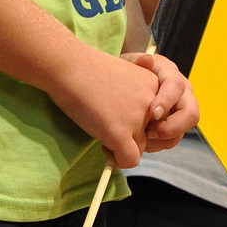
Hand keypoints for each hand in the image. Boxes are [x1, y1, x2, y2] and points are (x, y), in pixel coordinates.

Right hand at [53, 50, 160, 168]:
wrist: (69, 67)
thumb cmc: (88, 68)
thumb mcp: (123, 75)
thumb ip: (135, 96)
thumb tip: (135, 125)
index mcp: (154, 85)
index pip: (157, 116)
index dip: (139, 119)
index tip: (119, 112)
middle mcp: (152, 102)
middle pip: (150, 133)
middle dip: (130, 133)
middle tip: (107, 121)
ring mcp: (137, 119)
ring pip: (140, 148)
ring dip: (122, 145)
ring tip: (101, 129)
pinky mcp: (120, 134)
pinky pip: (130, 160)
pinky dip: (118, 159)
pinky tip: (104, 146)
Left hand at [122, 51, 199, 152]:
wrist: (125, 83)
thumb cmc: (127, 71)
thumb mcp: (128, 63)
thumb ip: (136, 61)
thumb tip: (148, 60)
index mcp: (170, 74)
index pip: (176, 86)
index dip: (167, 101)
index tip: (153, 113)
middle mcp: (181, 92)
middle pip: (191, 113)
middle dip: (173, 127)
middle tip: (150, 133)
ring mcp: (180, 109)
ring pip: (183, 130)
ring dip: (164, 139)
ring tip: (143, 140)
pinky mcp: (174, 124)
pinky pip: (173, 139)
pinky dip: (159, 144)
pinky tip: (143, 143)